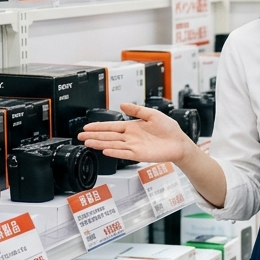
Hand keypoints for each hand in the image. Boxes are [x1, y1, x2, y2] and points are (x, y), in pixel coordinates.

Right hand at [76, 102, 193, 163]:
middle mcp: (130, 137)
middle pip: (108, 136)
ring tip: (87, 142)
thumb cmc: (169, 129)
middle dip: (94, 135)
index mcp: (132, 127)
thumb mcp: (152, 114)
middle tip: (80, 135)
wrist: (179, 143)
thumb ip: (137, 110)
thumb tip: (122, 104)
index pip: (111, 126)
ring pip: (112, 144)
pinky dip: (114, 152)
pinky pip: (124, 153)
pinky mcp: (139, 155)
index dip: (99, 126)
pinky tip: (105, 150)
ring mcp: (133, 147)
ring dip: (100, 143)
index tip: (87, 126)